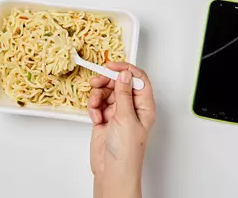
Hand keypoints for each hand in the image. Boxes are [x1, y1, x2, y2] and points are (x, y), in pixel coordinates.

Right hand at [88, 63, 154, 197]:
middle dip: (106, 81)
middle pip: (119, 83)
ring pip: (105, 92)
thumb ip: (124, 93)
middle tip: (97, 82)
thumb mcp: (126, 118)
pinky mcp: (104, 119)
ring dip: (97, 95)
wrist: (112, 171)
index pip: (138, 79)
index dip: (125, 69)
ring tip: (96, 106)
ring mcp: (117, 113)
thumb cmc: (127, 151)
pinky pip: (97, 104)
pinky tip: (95, 117)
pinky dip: (93, 107)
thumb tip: (125, 73)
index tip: (111, 66)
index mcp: (144, 106)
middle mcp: (131, 107)